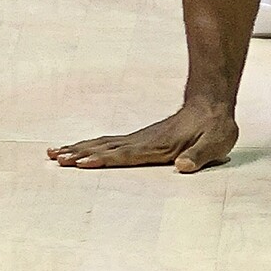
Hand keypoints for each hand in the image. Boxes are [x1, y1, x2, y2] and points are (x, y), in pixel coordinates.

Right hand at [48, 100, 237, 173]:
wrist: (212, 103)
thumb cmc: (215, 127)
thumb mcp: (216, 142)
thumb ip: (200, 156)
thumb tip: (183, 167)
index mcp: (158, 146)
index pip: (124, 154)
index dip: (102, 160)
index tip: (79, 163)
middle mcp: (143, 141)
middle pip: (105, 148)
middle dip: (79, 154)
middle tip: (55, 158)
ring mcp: (140, 139)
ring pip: (103, 144)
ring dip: (79, 149)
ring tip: (55, 153)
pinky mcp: (140, 139)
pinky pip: (109, 143)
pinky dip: (91, 147)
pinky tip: (79, 150)